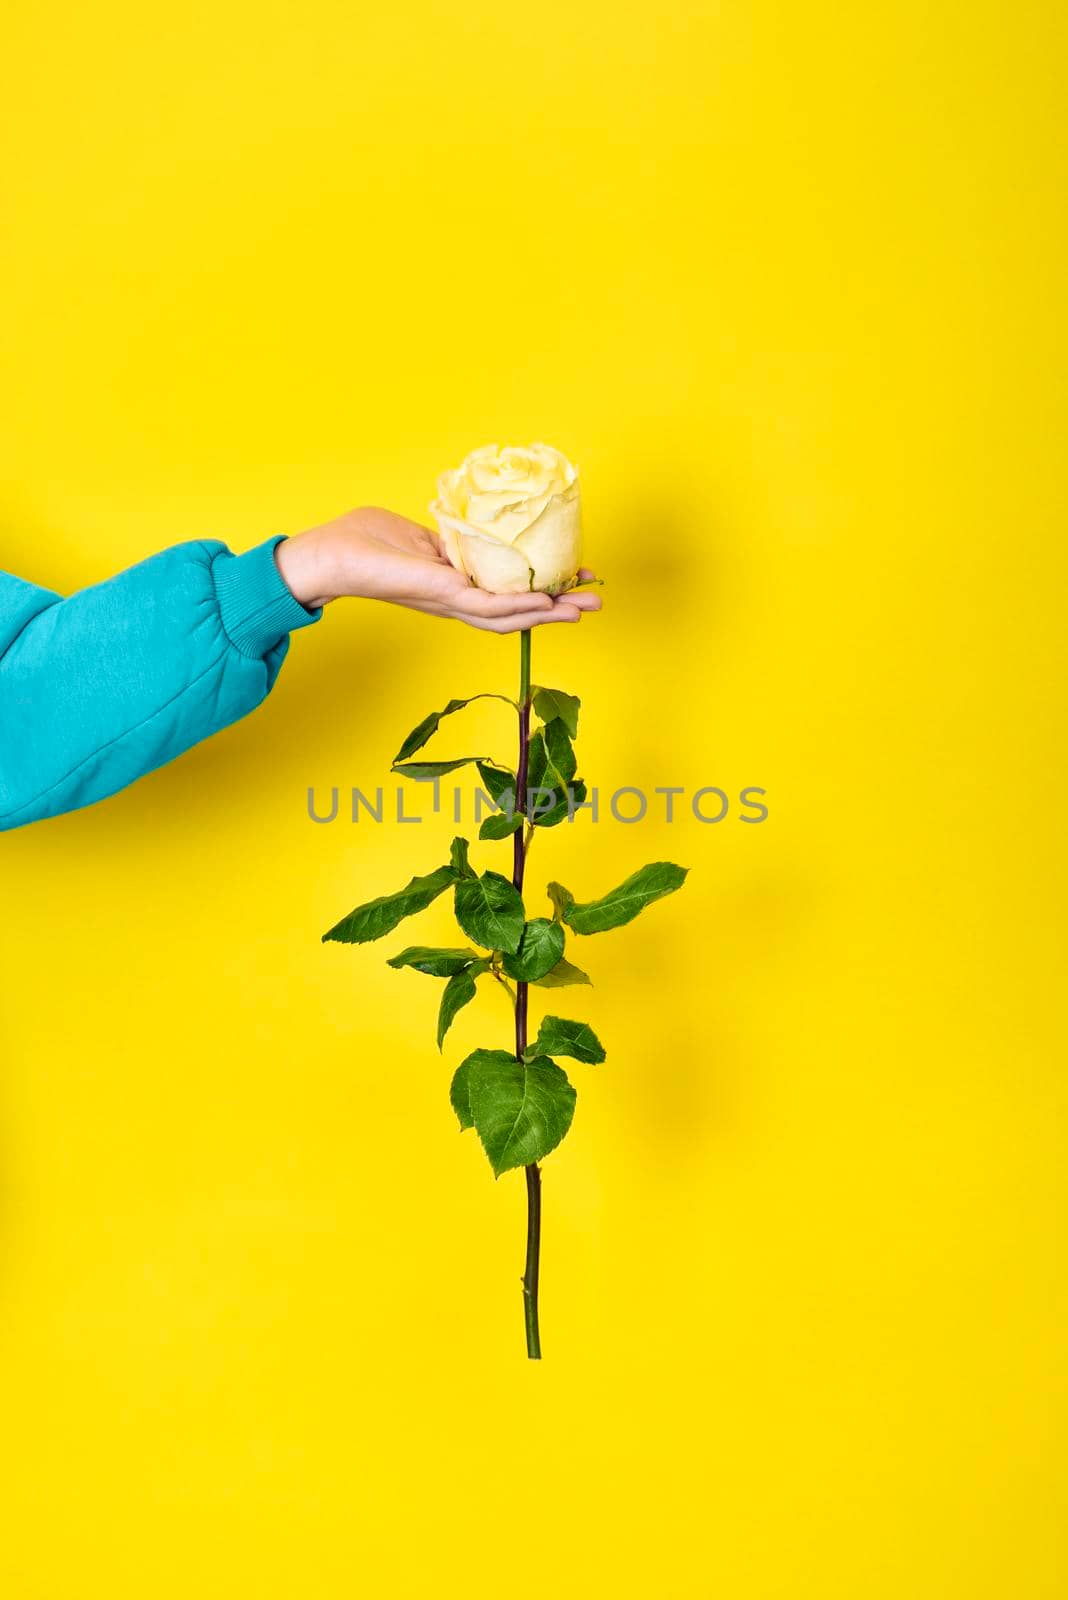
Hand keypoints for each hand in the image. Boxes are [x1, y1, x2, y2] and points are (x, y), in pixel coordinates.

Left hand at [274, 506, 601, 632]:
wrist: (330, 555)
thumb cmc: (362, 539)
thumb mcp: (418, 533)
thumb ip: (449, 536)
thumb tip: (470, 524)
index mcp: (454, 583)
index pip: (507, 593)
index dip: (543, 590)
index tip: (575, 578)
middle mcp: (457, 599)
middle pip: (517, 611)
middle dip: (559, 608)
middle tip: (597, 602)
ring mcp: (450, 601)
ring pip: (510, 615)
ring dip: (549, 614)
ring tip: (583, 608)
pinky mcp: (441, 596)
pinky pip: (487, 607)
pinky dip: (518, 608)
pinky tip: (545, 605)